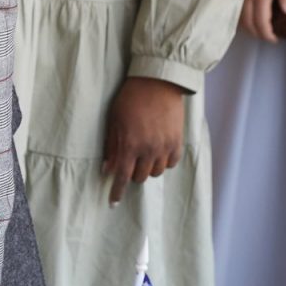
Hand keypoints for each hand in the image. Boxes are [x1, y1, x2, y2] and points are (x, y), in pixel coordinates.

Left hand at [103, 77, 185, 205]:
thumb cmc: (130, 99)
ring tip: (143, 154)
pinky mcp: (177, 142)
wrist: (157, 82)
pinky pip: (171, 164)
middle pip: (139, 177)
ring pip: (156, 172)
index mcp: (129, 145)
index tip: (113, 203)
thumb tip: (107, 168)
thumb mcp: (113, 121)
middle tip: (129, 161)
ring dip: (147, 168)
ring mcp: (165, 147)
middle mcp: (148, 150)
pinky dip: (163, 162)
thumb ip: (112, 147)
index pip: (122, 177)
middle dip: (131, 173)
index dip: (117, 192)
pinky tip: (158, 152)